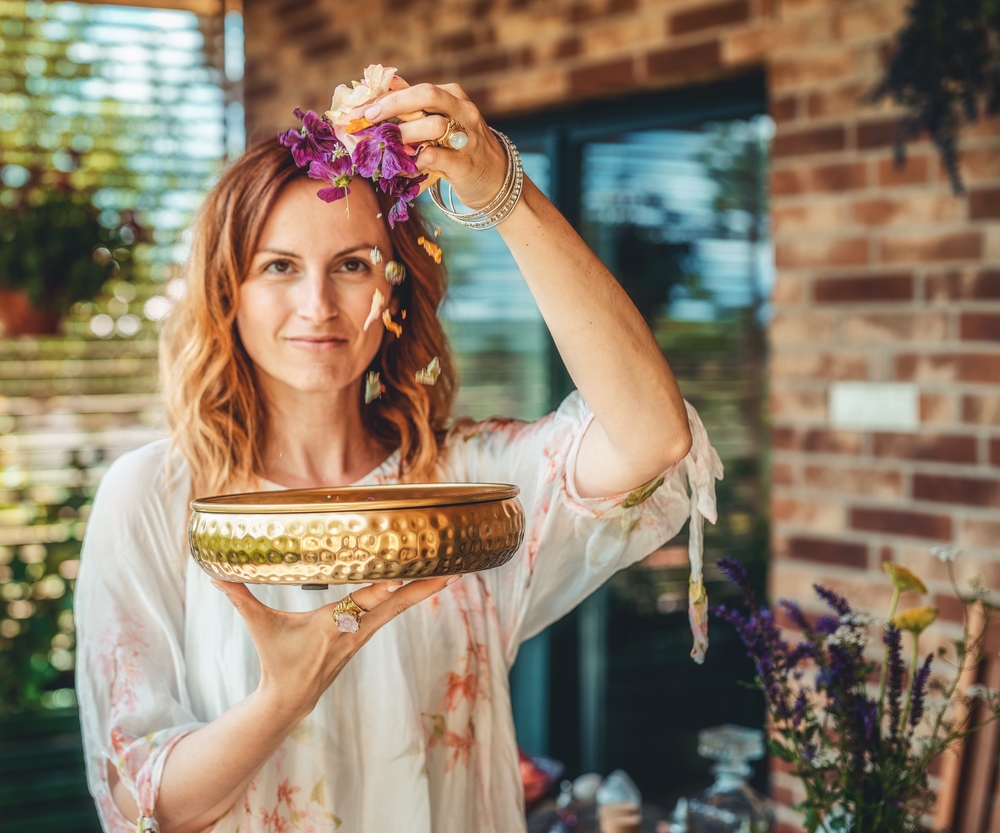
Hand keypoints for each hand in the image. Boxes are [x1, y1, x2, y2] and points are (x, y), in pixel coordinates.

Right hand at [213, 577, 456, 721]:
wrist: (290, 698)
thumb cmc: (275, 659)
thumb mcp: (259, 628)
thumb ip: (240, 599)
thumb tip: (214, 573)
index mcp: (330, 626)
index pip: (359, 604)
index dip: (379, 591)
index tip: (399, 576)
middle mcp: (353, 630)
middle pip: (393, 606)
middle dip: (421, 590)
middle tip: (451, 571)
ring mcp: (362, 635)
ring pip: (398, 609)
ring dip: (423, 591)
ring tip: (450, 571)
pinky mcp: (365, 636)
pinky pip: (392, 613)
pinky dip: (410, 596)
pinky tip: (427, 584)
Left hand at [349, 83, 507, 210]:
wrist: (498, 183)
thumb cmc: (462, 151)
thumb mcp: (445, 125)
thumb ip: (417, 113)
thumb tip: (377, 102)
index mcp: (454, 97)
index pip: (416, 88)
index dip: (385, 96)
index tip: (359, 108)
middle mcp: (463, 112)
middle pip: (427, 95)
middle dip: (392, 103)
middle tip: (368, 117)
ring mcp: (467, 137)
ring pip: (432, 125)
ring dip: (403, 135)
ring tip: (385, 146)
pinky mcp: (465, 163)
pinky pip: (434, 157)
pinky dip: (413, 162)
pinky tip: (402, 169)